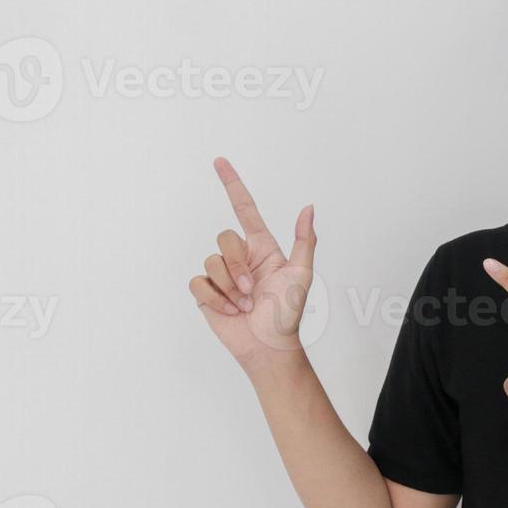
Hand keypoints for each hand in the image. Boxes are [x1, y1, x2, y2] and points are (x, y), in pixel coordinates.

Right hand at [188, 157, 315, 372]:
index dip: (232, 184)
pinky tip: (230, 311)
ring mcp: (222, 274)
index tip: (220, 161)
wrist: (268, 346)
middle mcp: (240, 257)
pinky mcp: (206, 291)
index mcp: (262, 248)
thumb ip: (305, 240)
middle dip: (239, 266)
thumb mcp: (302, 274)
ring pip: (211, 262)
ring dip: (231, 287)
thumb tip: (309, 207)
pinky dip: (216, 299)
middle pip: (225, 239)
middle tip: (254, 290)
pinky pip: (198, 282)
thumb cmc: (287, 313)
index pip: (244, 209)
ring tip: (245, 304)